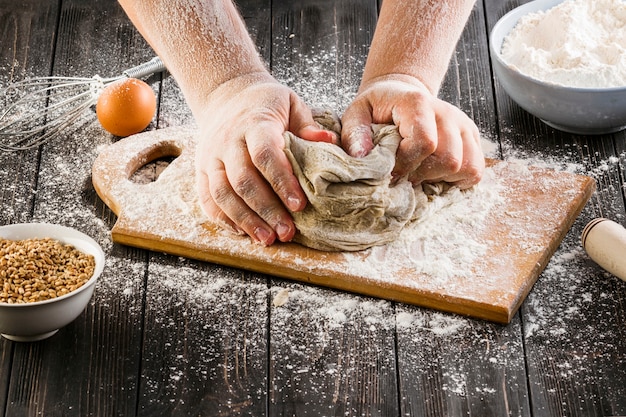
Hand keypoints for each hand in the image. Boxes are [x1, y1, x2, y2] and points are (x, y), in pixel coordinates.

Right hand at [195, 73, 334, 244]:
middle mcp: (227, 141)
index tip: (299, 206)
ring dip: (245, 219)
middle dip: (266, 210)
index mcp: (253, 123)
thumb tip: (329, 142)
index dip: (282, 182)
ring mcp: (211, 157)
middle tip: (287, 232)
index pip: (265, 154)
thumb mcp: (290, 104)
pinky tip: (243, 233)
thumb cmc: (266, 104)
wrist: (227, 96)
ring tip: (267, 239)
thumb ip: (308, 125)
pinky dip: (223, 218)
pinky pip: (207, 198)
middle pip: (243, 180)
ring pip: (222, 193)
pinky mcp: (201, 170)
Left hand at [341, 74, 483, 188]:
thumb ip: (354, 134)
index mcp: (418, 103)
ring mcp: (463, 125)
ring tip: (420, 172)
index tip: (390, 169)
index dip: (406, 164)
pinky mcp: (472, 138)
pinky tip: (436, 174)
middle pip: (449, 158)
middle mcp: (447, 112)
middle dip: (423, 175)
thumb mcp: (356, 114)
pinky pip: (476, 170)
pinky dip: (457, 180)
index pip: (425, 142)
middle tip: (405, 173)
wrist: (399, 96)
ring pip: (466, 166)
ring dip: (441, 178)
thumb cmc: (377, 109)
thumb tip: (361, 157)